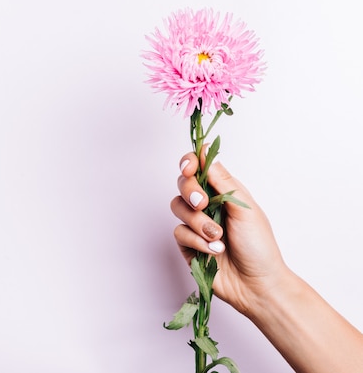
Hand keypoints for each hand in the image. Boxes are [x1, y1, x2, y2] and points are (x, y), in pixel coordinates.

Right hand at [170, 152, 291, 314]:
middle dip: (190, 192)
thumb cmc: (260, 247)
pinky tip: (214, 251)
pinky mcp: (188, 244)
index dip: (190, 163)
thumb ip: (222, 181)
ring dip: (197, 222)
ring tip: (217, 237)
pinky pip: (179, 232)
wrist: (257, 285)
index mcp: (223, 192)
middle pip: (183, 184)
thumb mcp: (246, 209)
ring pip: (178, 208)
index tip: (189, 168)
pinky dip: (196, 241)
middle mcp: (208, 205)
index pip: (199, 167)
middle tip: (202, 203)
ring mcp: (196, 224)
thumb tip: (205, 153)